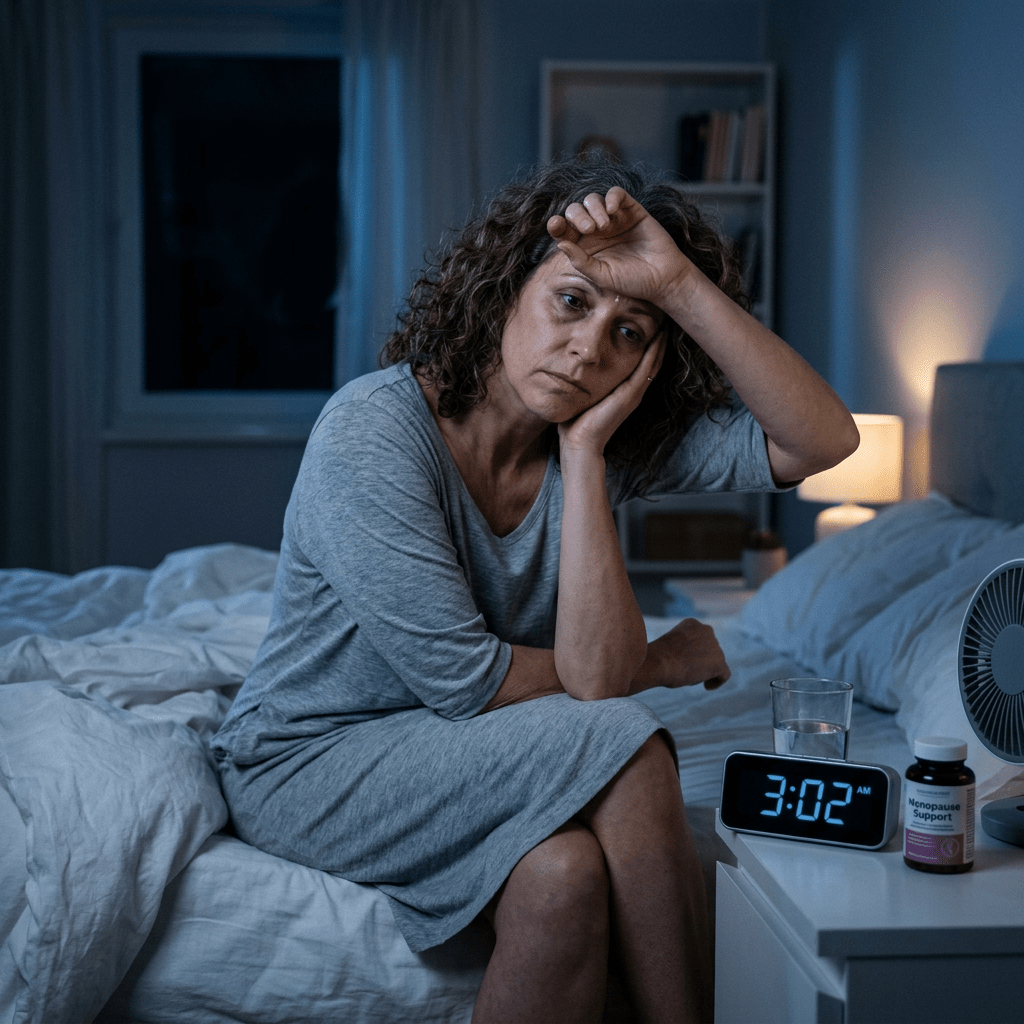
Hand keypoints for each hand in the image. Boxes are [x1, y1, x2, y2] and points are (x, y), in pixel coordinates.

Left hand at [546, 187, 694, 309]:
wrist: (663, 278)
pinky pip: (617, 194)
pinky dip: (611, 197)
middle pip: (575, 210)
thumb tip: (560, 243)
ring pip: (593, 200)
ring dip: (594, 208)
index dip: (557, 224)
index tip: (555, 225)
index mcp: (585, 246)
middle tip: (589, 229)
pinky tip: (612, 209)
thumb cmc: (632, 281)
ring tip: (605, 226)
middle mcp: (597, 231)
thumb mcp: (602, 275)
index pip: (564, 230)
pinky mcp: (632, 210)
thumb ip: (580, 261)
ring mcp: (614, 219)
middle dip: (577, 216)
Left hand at [557, 332, 664, 455]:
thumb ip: (584, 379)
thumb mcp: (583, 393)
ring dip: (661, 342)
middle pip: (653, 360)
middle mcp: (633, 390)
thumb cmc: (576, 422)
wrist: (580, 444)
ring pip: (654, 361)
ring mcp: (635, 393)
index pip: (641, 362)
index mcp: (624, 390)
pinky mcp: (631, 394)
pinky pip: (647, 368)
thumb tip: (572, 362)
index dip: (647, 343)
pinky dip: (655, 351)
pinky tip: (660, 336)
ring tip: (667, 321)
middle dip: (659, 339)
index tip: (649, 322)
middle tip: (666, 317)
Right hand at [641, 618, 730, 691]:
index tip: (687, 660)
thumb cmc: (656, 657)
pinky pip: (724, 674)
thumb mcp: (668, 646)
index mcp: (692, 623)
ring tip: (690, 678)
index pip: (701, 638)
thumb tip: (687, 662)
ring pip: (716, 662)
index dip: (696, 650)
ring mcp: (715, 646)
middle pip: (710, 650)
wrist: (659, 661)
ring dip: (706, 671)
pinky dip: (717, 681)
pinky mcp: (719, 662)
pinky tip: (707, 687)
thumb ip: (682, 649)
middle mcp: (707, 630)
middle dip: (702, 660)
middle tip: (688, 671)